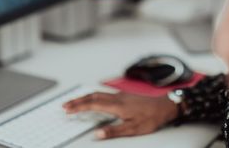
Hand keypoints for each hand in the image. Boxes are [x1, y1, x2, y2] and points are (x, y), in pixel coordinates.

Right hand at [62, 92, 177, 138]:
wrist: (164, 106)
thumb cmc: (151, 118)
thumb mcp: (133, 129)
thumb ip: (114, 131)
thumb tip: (97, 135)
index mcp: (117, 105)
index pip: (93, 104)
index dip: (78, 106)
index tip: (67, 109)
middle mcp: (117, 98)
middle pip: (92, 96)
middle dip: (77, 101)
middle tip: (64, 105)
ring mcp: (120, 95)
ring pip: (98, 94)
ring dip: (84, 98)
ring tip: (74, 102)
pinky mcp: (123, 95)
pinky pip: (104, 93)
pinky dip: (93, 96)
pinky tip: (92, 99)